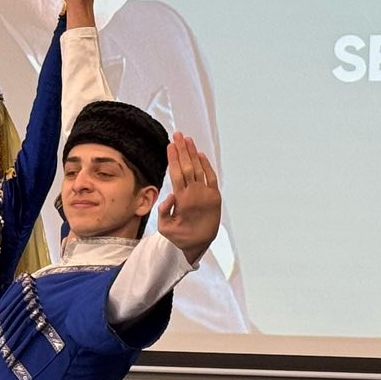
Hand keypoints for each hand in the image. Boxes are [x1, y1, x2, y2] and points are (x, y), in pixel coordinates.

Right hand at [156, 133, 220, 263]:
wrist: (200, 244)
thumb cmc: (179, 236)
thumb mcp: (164, 227)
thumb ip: (164, 210)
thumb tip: (170, 194)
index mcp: (183, 200)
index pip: (176, 173)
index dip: (173, 158)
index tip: (170, 145)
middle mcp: (196, 194)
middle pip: (187, 166)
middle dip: (182, 149)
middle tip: (177, 135)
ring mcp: (207, 194)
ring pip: (199, 168)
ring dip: (192, 153)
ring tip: (187, 140)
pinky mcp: (215, 196)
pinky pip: (211, 177)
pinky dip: (206, 165)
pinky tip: (199, 154)